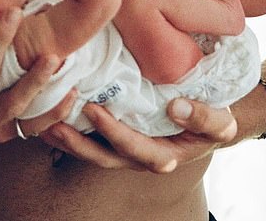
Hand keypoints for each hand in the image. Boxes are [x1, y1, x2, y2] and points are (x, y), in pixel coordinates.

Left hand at [39, 98, 236, 172]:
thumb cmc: (214, 118)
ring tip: (44, 124)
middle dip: (78, 143)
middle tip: (55, 124)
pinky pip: (91, 137)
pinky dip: (72, 127)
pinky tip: (53, 112)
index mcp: (164, 154)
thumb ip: (203, 117)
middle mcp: (139, 156)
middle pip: (104, 157)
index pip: (135, 149)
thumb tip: (176, 107)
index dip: (114, 133)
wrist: (208, 116)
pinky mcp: (117, 135)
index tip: (95, 111)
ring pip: (92, 151)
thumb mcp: (221, 120)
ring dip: (67, 140)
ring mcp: (126, 148)